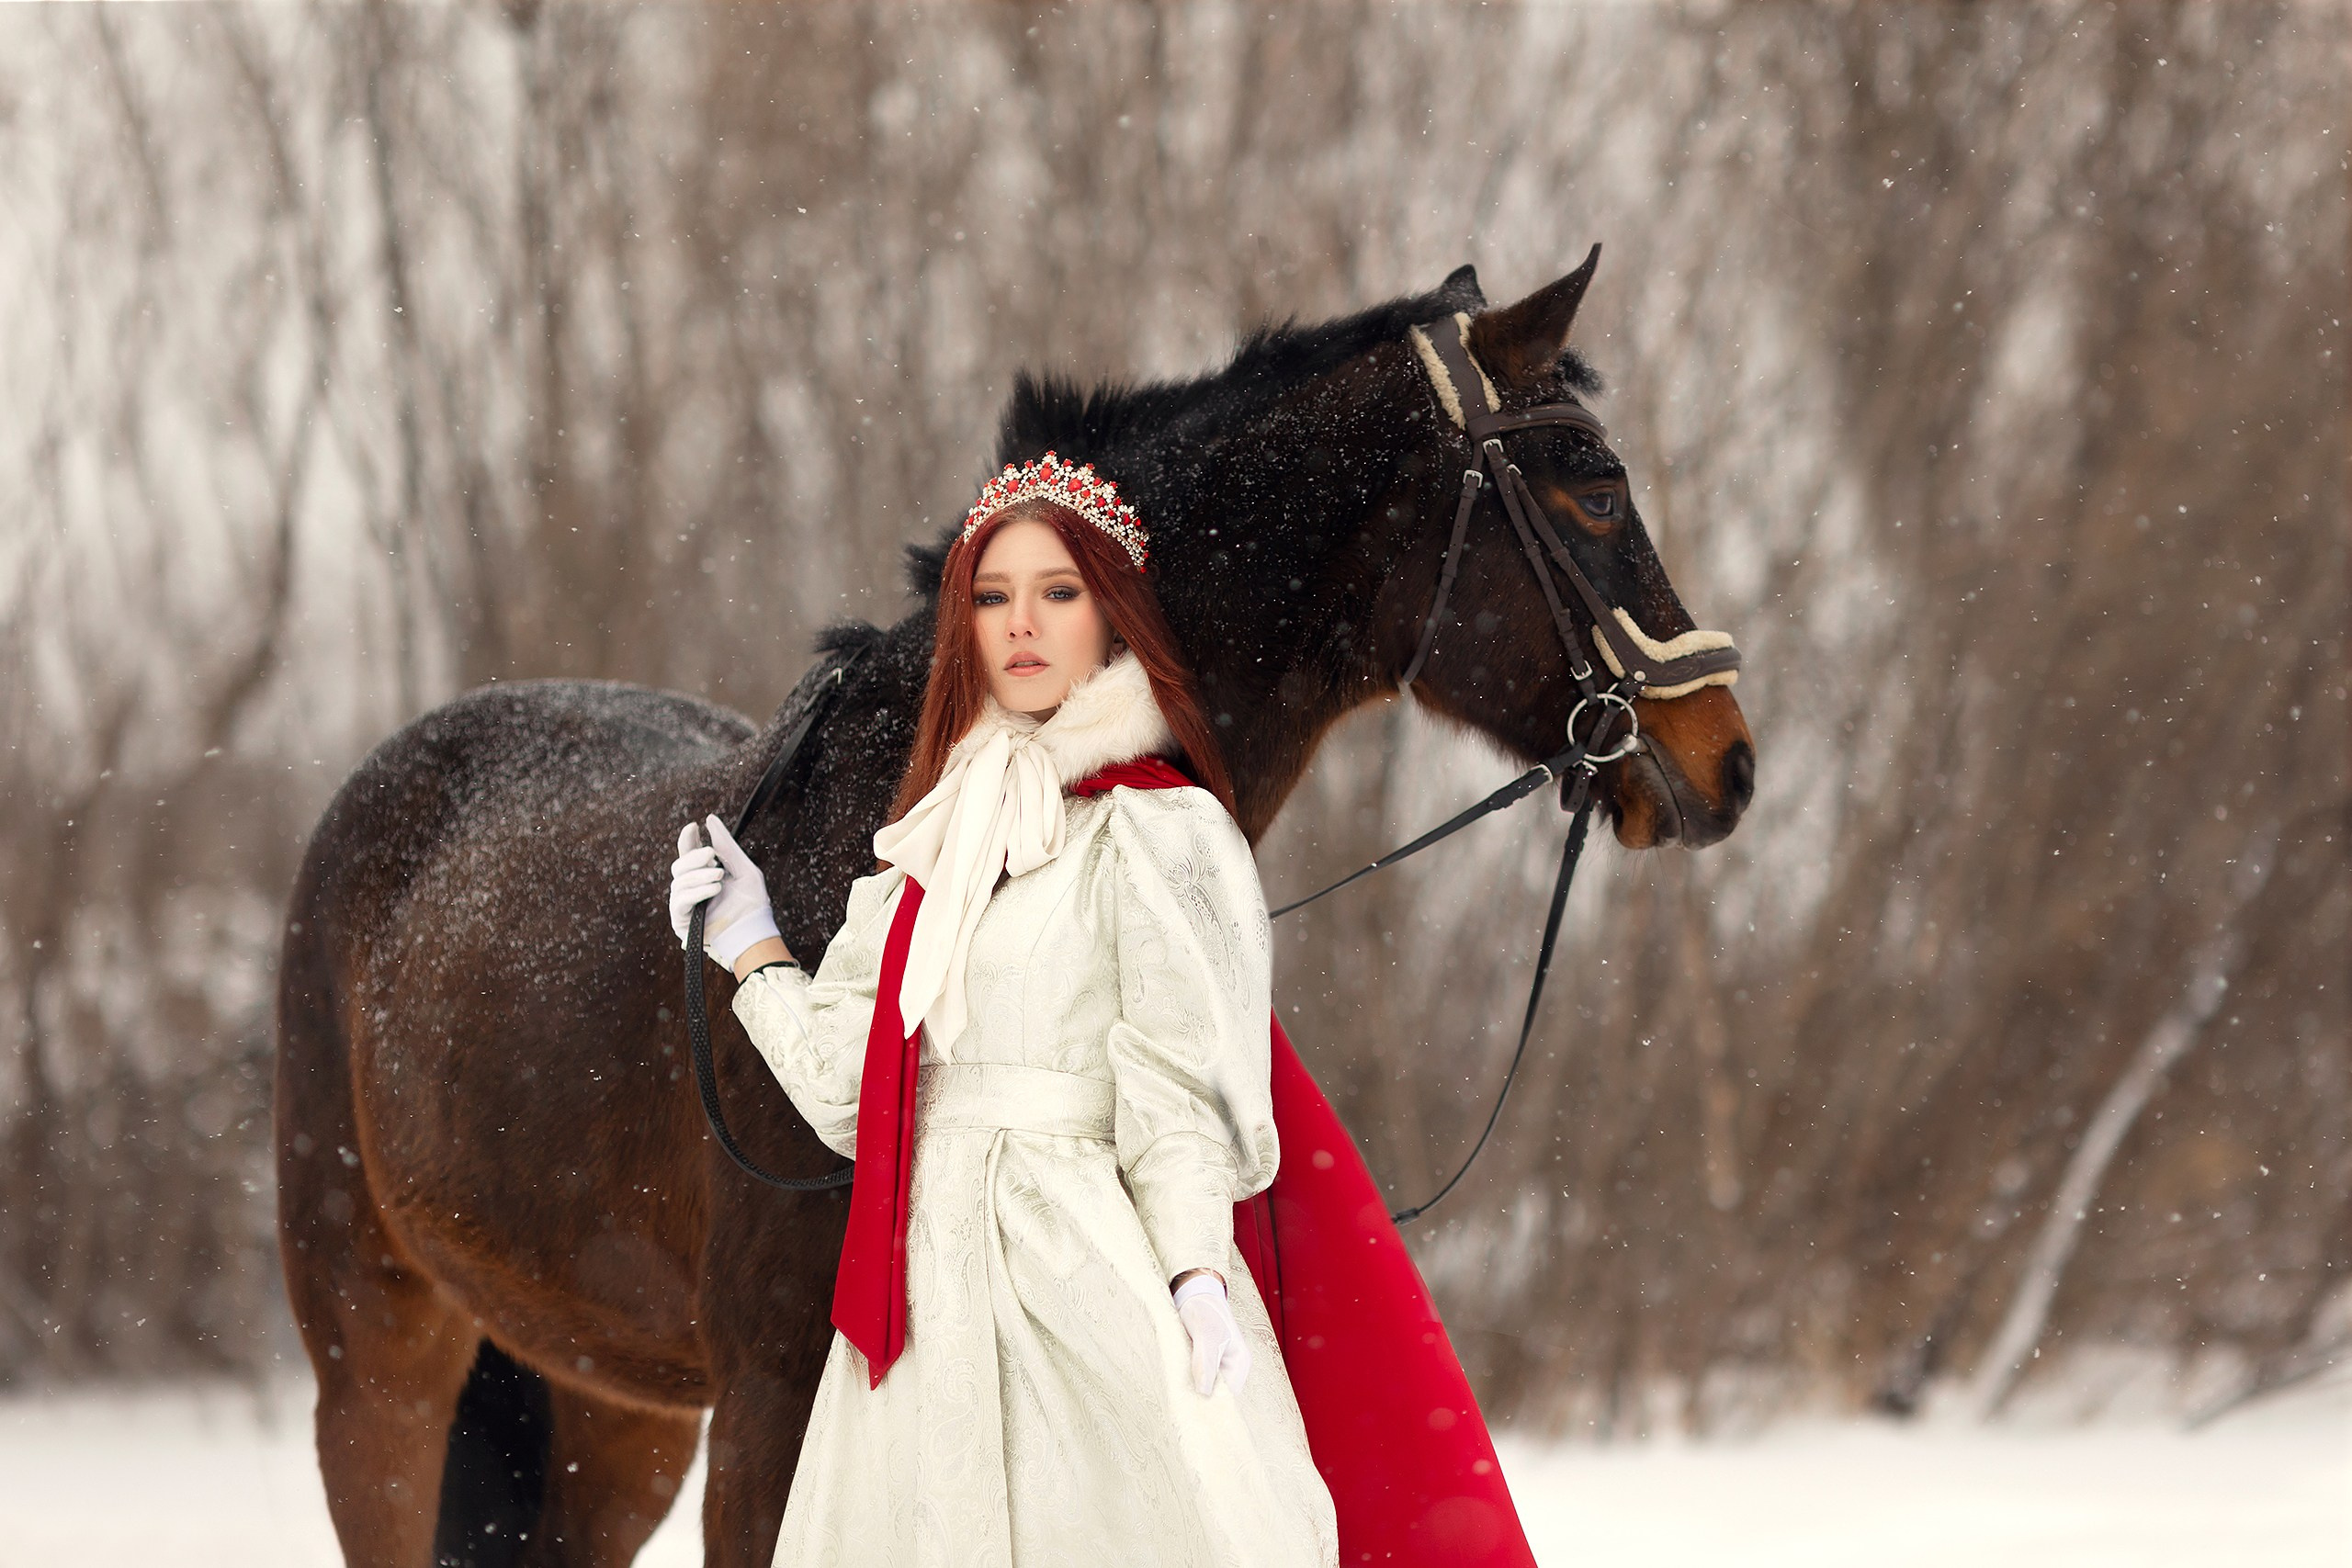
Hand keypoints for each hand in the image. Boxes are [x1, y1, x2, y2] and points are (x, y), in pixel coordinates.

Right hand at [668, 817, 781, 968]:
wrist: (755, 930)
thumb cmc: (752, 903)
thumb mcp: (743, 868)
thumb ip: (726, 845)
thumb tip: (710, 819)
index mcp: (704, 875)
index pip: (688, 854)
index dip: (687, 839)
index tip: (694, 826)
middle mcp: (691, 888)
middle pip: (679, 865)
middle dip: (695, 857)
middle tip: (713, 856)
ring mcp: (685, 905)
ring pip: (679, 881)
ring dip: (700, 875)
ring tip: (720, 876)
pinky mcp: (681, 921)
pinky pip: (681, 900)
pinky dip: (696, 892)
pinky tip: (714, 888)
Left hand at [1172, 1272, 1249, 1395]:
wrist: (1193, 1292)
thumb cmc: (1203, 1309)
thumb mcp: (1206, 1332)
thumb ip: (1205, 1359)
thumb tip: (1204, 1391)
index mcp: (1238, 1364)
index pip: (1229, 1397)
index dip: (1212, 1406)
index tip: (1191, 1411)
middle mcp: (1230, 1369)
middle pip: (1216, 1395)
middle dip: (1199, 1401)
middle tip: (1178, 1405)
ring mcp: (1216, 1367)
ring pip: (1204, 1389)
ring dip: (1190, 1392)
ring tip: (1173, 1396)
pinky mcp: (1201, 1363)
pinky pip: (1195, 1379)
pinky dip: (1185, 1383)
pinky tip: (1172, 1384)